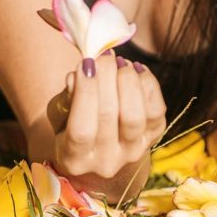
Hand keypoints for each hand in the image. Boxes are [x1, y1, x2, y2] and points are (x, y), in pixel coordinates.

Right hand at [45, 52, 166, 187]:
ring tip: (119, 61)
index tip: (85, 63)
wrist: (101, 146)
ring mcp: (133, 151)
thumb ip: (65, 98)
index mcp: (75, 159)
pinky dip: (148, 84)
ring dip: (128, 81)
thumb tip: (77, 77)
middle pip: (109, 116)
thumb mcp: (59, 114)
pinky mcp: (153, 138)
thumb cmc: (71, 124)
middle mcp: (106, 162)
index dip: (85, 94)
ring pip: (136, 115)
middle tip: (104, 54)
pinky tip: (135, 69)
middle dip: (107, 77)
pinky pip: (157, 110)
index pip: (81, 130)